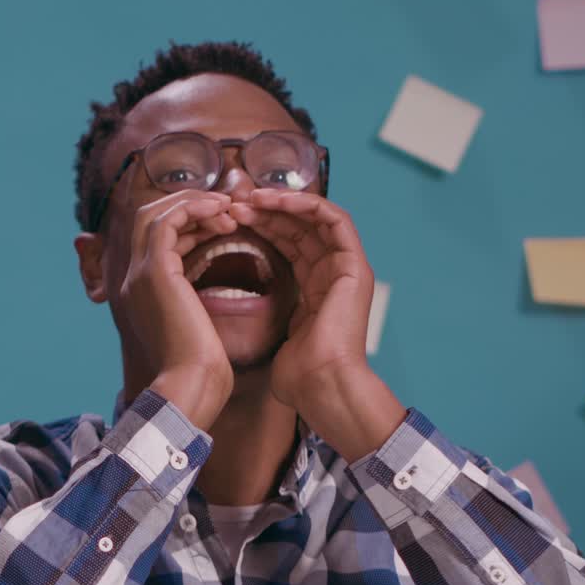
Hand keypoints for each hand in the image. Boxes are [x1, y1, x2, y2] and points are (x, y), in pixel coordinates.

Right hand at [122, 190, 238, 430]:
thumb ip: (194, 305)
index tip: (222, 226)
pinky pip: (168, 220)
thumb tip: (206, 297)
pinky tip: (222, 214)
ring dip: (195, 205)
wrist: (191, 385)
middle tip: (226, 210)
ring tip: (229, 211)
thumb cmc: (202, 370)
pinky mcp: (154, 270)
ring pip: (155, 214)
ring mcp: (139, 273)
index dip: (188, 225)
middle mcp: (133, 279)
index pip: (155, 241)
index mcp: (140, 294)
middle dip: (189, 207)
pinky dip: (194, 209)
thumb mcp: (197, 329)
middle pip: (148, 220)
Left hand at [228, 189, 374, 409]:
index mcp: (317, 290)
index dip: (261, 227)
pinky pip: (334, 219)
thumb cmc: (299, 375)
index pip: (290, 244)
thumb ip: (268, 317)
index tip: (229, 220)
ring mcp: (347, 268)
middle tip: (233, 202)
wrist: (321, 385)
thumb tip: (241, 322)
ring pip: (315, 218)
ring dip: (281, 203)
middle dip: (266, 211)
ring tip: (248, 199)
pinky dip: (305, 205)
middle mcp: (334, 274)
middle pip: (300, 227)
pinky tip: (273, 202)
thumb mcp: (275, 335)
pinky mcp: (354, 264)